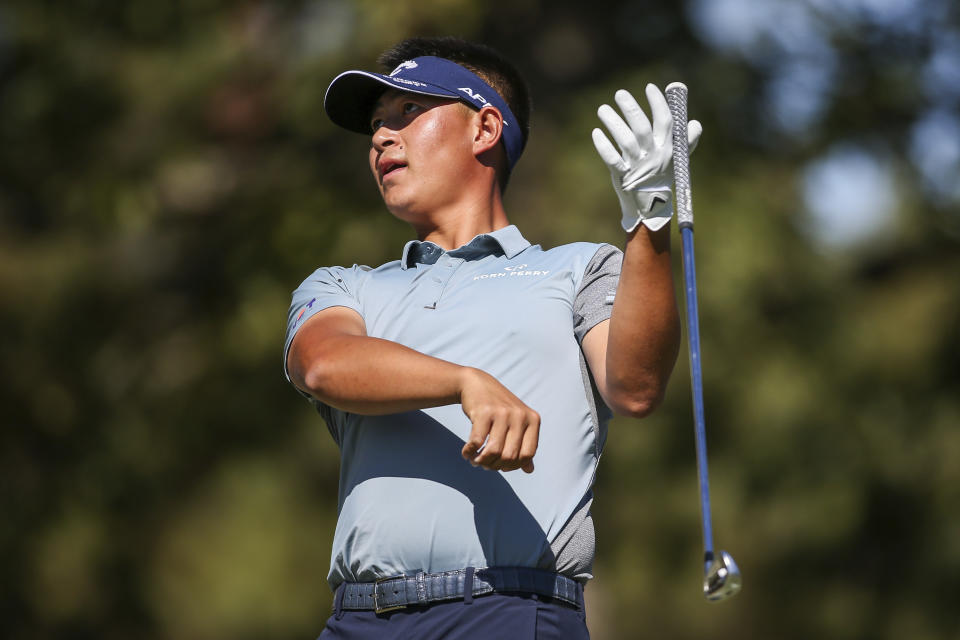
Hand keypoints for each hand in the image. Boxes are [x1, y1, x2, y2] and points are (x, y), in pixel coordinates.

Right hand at [458, 368, 539, 472]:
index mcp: (533, 419)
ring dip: (481, 461)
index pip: (527, 454)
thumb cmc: (499, 408)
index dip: (514, 466)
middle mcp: (520, 415)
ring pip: (493, 451)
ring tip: (475, 461)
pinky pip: (477, 442)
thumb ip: (524, 445)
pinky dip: (470, 452)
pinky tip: (467, 453)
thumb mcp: (517, 423)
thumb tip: (529, 470)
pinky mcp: (484, 412)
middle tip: (485, 465)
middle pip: (509, 456)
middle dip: (495, 466)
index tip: (502, 466)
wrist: (477, 384)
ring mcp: (502, 413)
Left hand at [592, 84, 701, 231]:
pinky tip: (596, 132)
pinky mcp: (623, 177)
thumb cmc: (661, 178)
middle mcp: (653, 156)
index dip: (658, 103)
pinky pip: (612, 160)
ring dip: (613, 123)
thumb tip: (695, 123)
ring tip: (602, 109)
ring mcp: (637, 166)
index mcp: (668, 149)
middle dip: (631, 108)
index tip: (649, 87)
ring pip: (625, 141)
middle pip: (642, 128)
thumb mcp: (677, 160)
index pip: (665, 121)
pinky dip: (604, 146)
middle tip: (619, 93)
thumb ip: (685, 140)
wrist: (650, 208)